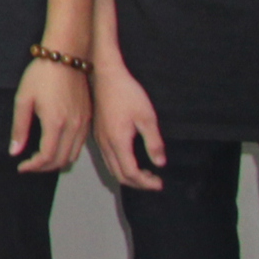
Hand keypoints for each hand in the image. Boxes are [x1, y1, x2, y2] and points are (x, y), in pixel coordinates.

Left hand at [10, 57, 89, 173]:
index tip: (21, 167)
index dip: (33, 167)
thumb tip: (14, 151)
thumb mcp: (23, 99)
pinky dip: (68, 152)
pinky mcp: (89, 118)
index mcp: (56, 123)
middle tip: (29, 165)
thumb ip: (19, 128)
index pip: (46, 157)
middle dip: (44, 168)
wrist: (66, 56)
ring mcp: (84, 123)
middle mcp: (73, 127)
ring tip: (40, 159)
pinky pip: (80, 145)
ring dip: (57, 162)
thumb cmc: (41, 75)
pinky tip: (55, 147)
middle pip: (61, 160)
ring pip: (73, 155)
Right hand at [91, 60, 165, 190]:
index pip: (131, 172)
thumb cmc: (128, 94)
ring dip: (128, 175)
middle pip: (119, 174)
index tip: (160, 183)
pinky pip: (108, 158)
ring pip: (111, 167)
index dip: (146, 182)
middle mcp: (105, 144)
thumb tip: (159, 163)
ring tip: (146, 173)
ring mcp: (99, 139)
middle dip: (137, 183)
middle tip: (155, 181)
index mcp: (117, 141)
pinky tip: (131, 159)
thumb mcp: (147, 117)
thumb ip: (153, 142)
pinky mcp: (98, 133)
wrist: (105, 76)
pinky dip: (120, 166)